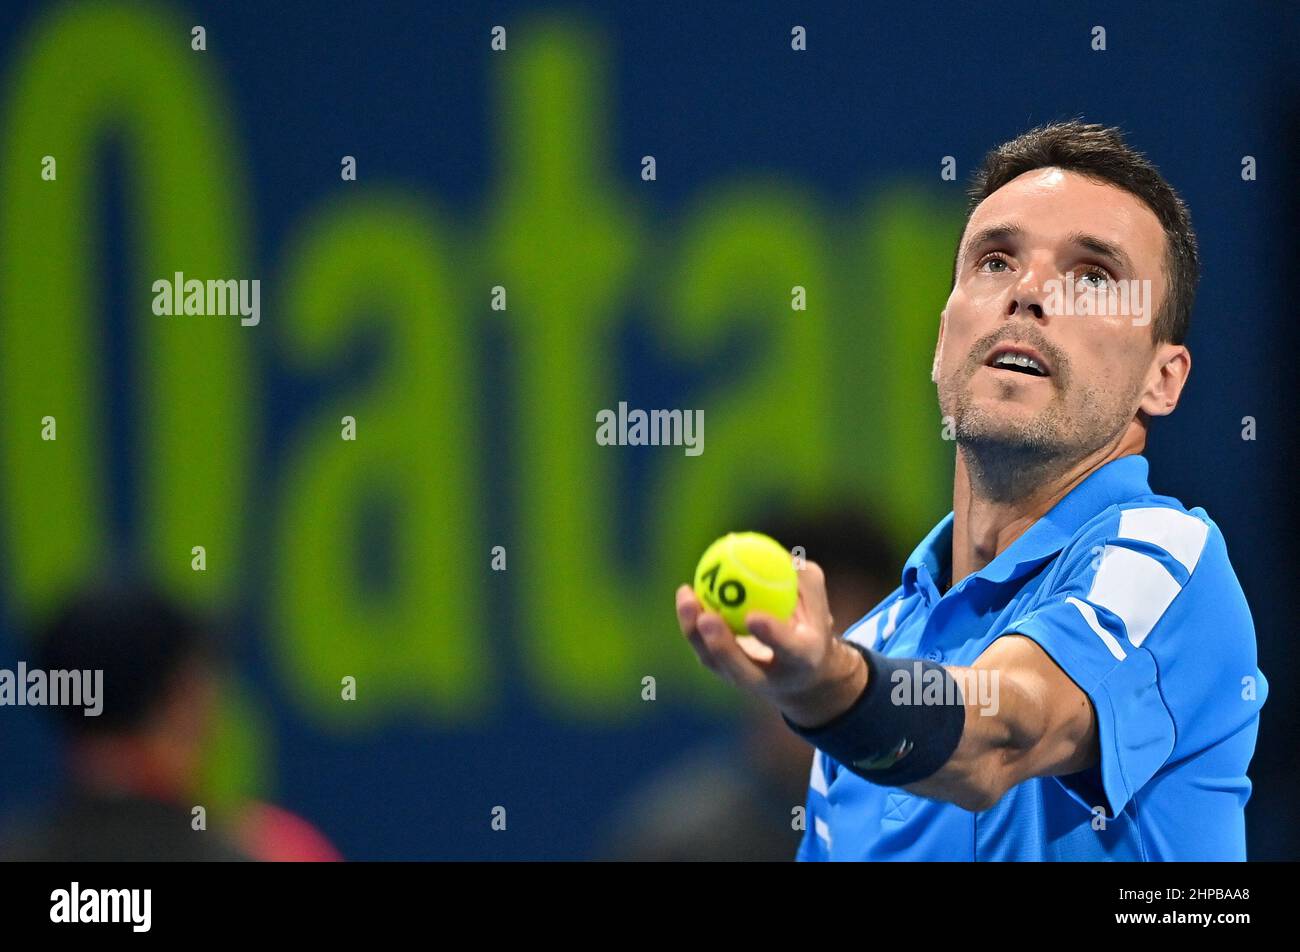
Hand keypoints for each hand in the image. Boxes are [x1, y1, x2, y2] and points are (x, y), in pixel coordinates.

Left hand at [674, 561, 867, 726]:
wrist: (800, 668)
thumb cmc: (809, 621)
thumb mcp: (816, 599)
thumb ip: (802, 577)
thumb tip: (778, 553)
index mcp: (802, 661)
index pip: (789, 650)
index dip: (772, 636)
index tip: (754, 616)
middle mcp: (771, 680)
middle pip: (741, 670)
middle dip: (721, 646)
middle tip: (706, 617)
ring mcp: (743, 680)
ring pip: (713, 661)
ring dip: (694, 632)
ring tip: (687, 596)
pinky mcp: (723, 673)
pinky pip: (702, 648)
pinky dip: (691, 623)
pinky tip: (686, 595)